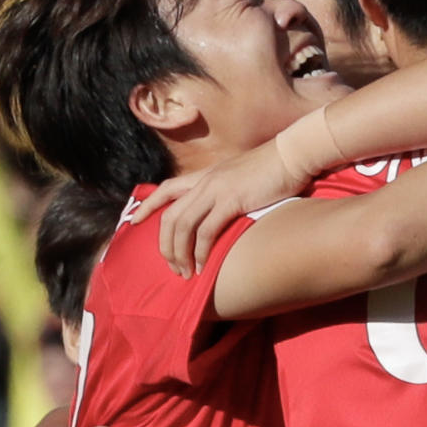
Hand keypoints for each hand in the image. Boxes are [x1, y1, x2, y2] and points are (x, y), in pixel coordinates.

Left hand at [132, 136, 316, 278]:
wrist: (292, 154)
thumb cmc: (273, 168)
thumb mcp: (240, 176)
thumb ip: (226, 190)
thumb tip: (222, 209)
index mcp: (205, 175)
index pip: (166, 189)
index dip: (147, 206)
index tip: (134, 222)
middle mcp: (204, 182)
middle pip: (169, 216)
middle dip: (164, 245)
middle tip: (171, 266)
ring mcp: (216, 190)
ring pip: (183, 226)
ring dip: (180, 253)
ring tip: (186, 272)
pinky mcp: (232, 200)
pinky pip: (207, 231)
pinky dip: (202, 252)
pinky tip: (205, 266)